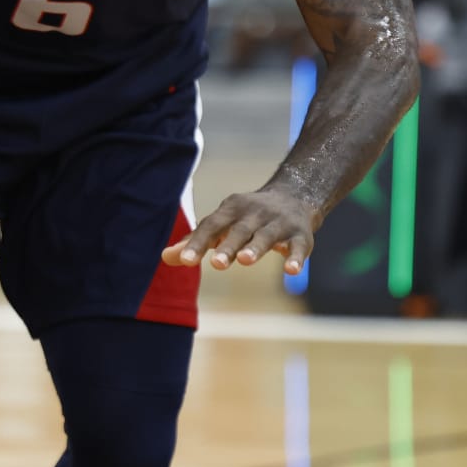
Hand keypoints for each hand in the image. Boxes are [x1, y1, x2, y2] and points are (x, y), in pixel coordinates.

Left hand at [164, 186, 317, 275]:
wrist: (294, 196)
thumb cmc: (246, 217)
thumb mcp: (222, 224)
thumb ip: (196, 241)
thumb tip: (165, 258)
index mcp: (231, 210)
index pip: (211, 226)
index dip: (197, 243)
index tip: (184, 261)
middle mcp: (254, 214)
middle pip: (239, 230)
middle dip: (228, 246)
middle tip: (216, 265)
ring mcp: (278, 223)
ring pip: (266, 236)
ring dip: (256, 248)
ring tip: (245, 261)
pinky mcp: (300, 235)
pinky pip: (298, 246)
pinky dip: (296, 258)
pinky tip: (290, 270)